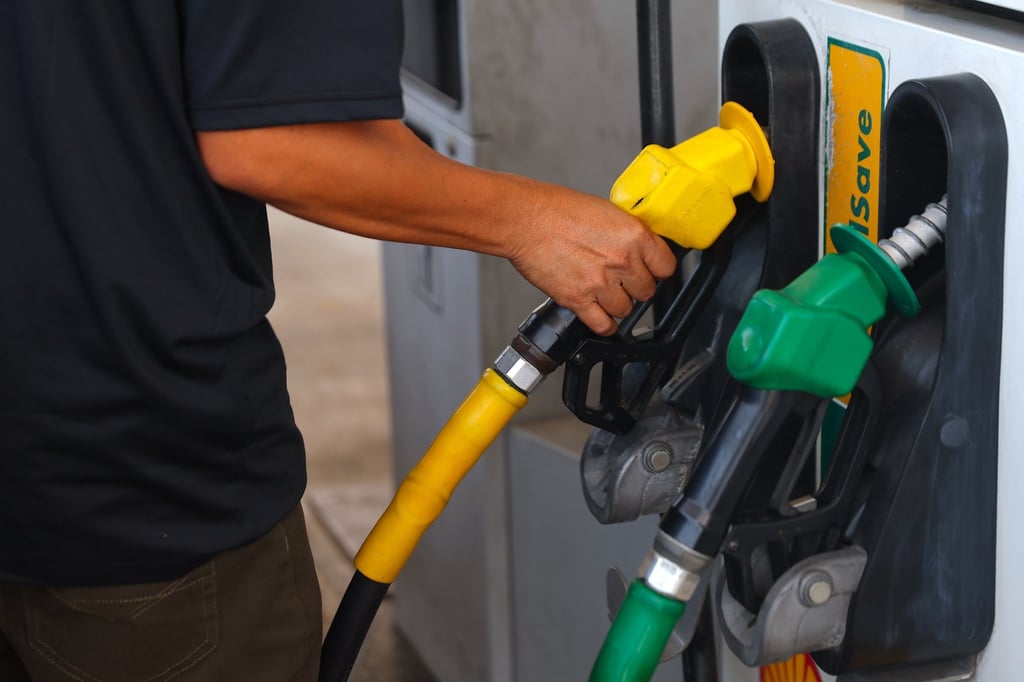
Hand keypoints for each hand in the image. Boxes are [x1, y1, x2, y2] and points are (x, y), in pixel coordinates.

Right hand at [507, 183, 676, 335]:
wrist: (525, 219)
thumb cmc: (557, 209)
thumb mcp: (606, 211)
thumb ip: (627, 234)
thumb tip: (639, 249)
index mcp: (634, 235)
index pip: (666, 267)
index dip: (657, 270)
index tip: (650, 270)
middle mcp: (622, 261)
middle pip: (647, 291)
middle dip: (635, 287)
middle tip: (621, 279)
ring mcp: (600, 283)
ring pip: (625, 310)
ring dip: (617, 304)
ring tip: (604, 292)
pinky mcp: (578, 300)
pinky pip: (604, 325)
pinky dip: (604, 324)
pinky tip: (600, 315)